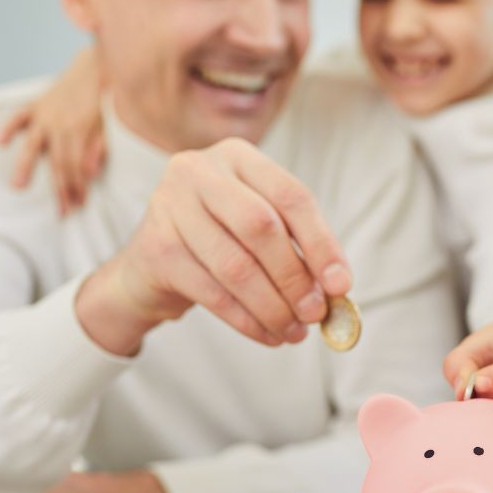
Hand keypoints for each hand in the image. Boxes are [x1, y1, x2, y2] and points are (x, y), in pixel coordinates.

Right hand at [0, 46, 106, 215]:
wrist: (97, 68)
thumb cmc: (106, 101)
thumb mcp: (110, 126)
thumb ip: (98, 149)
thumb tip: (91, 173)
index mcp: (81, 130)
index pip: (77, 167)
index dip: (77, 188)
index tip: (78, 206)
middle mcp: (61, 123)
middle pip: (58, 162)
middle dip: (61, 189)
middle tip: (62, 212)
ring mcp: (46, 114)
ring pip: (34, 144)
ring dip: (25, 166)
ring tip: (18, 187)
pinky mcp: (37, 104)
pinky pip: (19, 116)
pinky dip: (8, 128)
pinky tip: (0, 143)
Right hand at [75, 137, 351, 355]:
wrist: (150, 268)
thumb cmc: (221, 243)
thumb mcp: (261, 232)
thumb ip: (299, 248)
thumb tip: (337, 287)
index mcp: (238, 157)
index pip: (291, 195)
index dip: (322, 243)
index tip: (342, 285)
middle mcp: (198, 171)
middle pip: (262, 226)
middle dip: (295, 277)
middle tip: (316, 313)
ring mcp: (169, 206)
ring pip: (236, 265)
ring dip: (273, 306)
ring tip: (295, 331)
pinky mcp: (155, 249)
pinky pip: (212, 292)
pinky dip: (247, 321)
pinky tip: (268, 335)